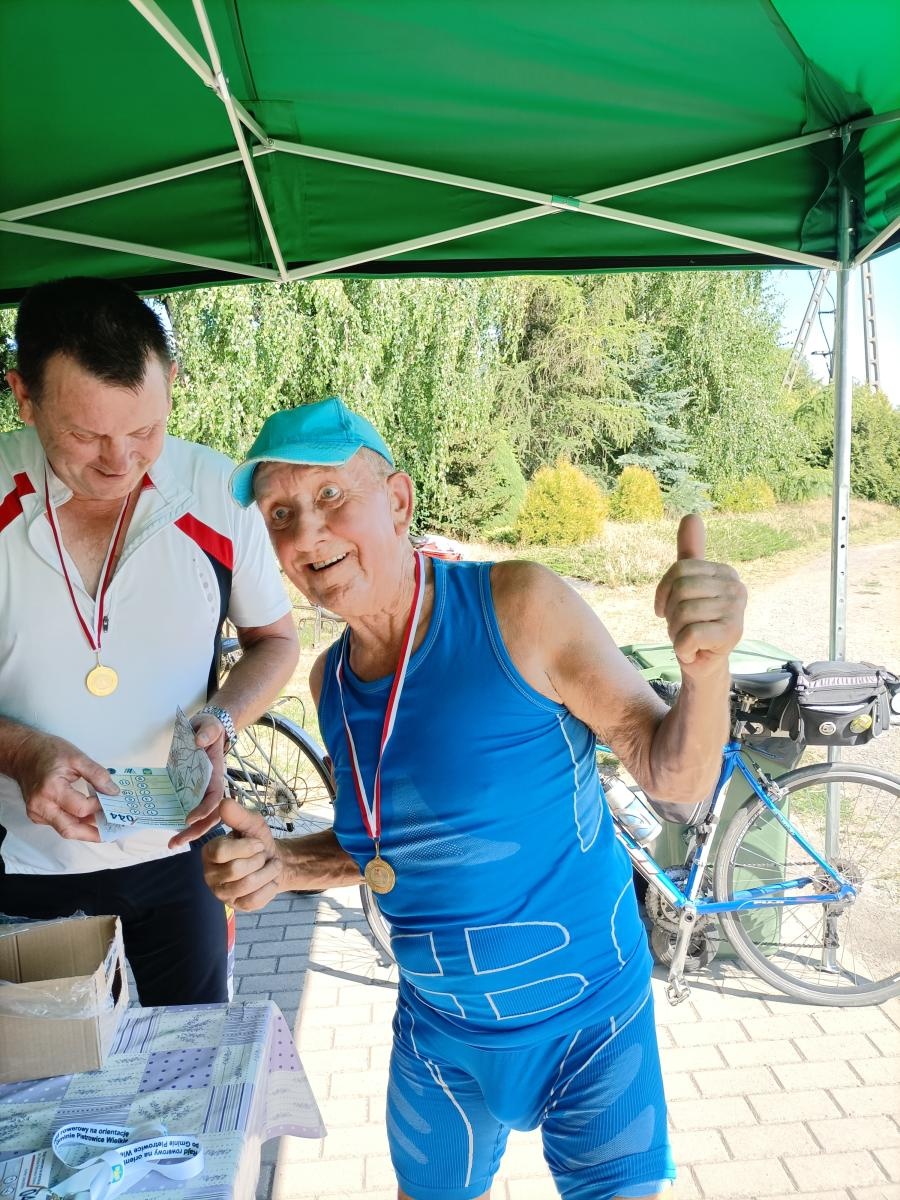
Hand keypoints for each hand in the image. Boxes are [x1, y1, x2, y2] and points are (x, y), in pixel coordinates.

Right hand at [13, 731, 116, 841]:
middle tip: (111, 832)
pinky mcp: (37, 815)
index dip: (98, 807)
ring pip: (64, 829)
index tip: (112, 800)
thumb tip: (113, 791)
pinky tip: (89, 818)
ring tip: (104, 826)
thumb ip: (97, 774)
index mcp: (51, 789)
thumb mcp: (77, 757)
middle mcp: (41, 805)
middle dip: (92, 833)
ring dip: (85, 829)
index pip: (80, 809)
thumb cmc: (48, 752)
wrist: (24, 754)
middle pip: (69, 829)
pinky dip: (75, 823)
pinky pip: (59, 824)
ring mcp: (37, 813)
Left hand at [169, 713, 228, 848]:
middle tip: (176, 843)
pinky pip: (190, 810)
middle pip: (210, 815)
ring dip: (189, 832)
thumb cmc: (209, 728)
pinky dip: (183, 823)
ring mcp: (202, 791)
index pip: (215, 797)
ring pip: (202, 818)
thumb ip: (207, 731)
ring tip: (172, 844)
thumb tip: (200, 741)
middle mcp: (212, 786)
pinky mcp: (192, 791)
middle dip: (196, 831)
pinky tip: (171, 831)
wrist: (207, 729)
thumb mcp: (209, 725)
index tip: (188, 819)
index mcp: (217, 774)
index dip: (204, 810)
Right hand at [202, 797, 283, 910]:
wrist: (273, 861)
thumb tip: (223, 803)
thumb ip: (238, 815)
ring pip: (247, 886)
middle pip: (235, 870)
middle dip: (259, 859)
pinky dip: (269, 888)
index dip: (246, 847)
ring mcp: (222, 893)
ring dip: (268, 873)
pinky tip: (269, 881)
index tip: (258, 843)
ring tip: (271, 866)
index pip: (221, 852)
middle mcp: (210, 875)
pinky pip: (254, 901)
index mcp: (209, 853)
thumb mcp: (251, 824)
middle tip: (263, 855)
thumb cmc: (258, 841)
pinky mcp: (236, 906)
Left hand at [654, 514, 745, 680]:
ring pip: (683, 613)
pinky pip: (689, 635)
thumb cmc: (693, 622)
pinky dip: (682, 648)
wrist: (703, 663)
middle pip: (680, 590)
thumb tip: (692, 514)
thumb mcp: (687, 585)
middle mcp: (736, 587)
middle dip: (670, 614)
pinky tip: (692, 651)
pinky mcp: (733, 634)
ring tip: (688, 639)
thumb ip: (689, 552)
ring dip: (676, 633)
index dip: (663, 593)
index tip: (668, 610)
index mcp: (725, 572)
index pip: (678, 570)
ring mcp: (737, 610)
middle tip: (681, 627)